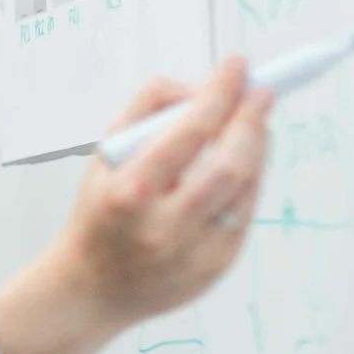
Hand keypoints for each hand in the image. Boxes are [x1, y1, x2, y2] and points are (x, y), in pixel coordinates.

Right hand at [0, 58, 275, 353]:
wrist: (91, 288)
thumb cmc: (100, 212)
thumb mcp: (103, 158)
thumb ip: (145, 112)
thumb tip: (200, 88)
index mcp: (129, 193)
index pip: (188, 132)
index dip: (220, 94)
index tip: (237, 66)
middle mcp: (164, 226)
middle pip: (231, 163)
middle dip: (252, 120)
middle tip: (262, 93)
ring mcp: (195, 251)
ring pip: (247, 187)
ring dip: (257, 148)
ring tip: (251, 125)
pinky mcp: (217, 266)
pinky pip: (245, 211)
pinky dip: (249, 180)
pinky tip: (240, 164)